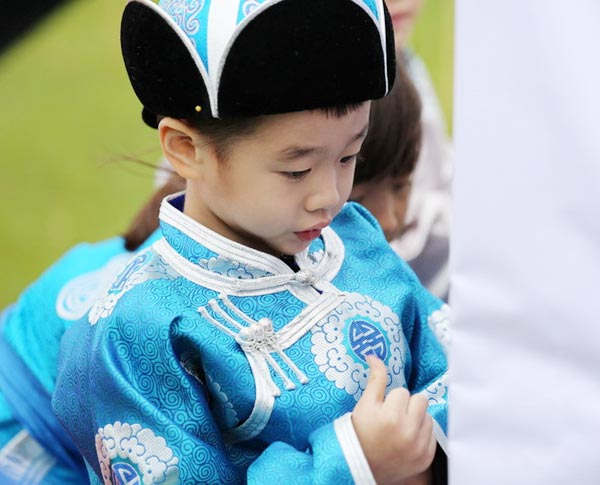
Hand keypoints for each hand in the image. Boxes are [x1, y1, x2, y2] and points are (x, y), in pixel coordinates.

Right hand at [352, 355, 435, 484]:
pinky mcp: (425, 458)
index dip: (391, 399)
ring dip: (416, 419)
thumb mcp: (364, 404)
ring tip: (399, 428)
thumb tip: (374, 356)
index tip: (383, 410)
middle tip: (393, 416)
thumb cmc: (360, 433)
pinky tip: (406, 440)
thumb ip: (375, 379)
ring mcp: (419, 447)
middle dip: (408, 405)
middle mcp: (408, 433)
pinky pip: (432, 435)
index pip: (403, 392)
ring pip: (428, 417)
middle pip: (421, 400)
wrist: (360, 466)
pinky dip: (421, 435)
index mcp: (392, 417)